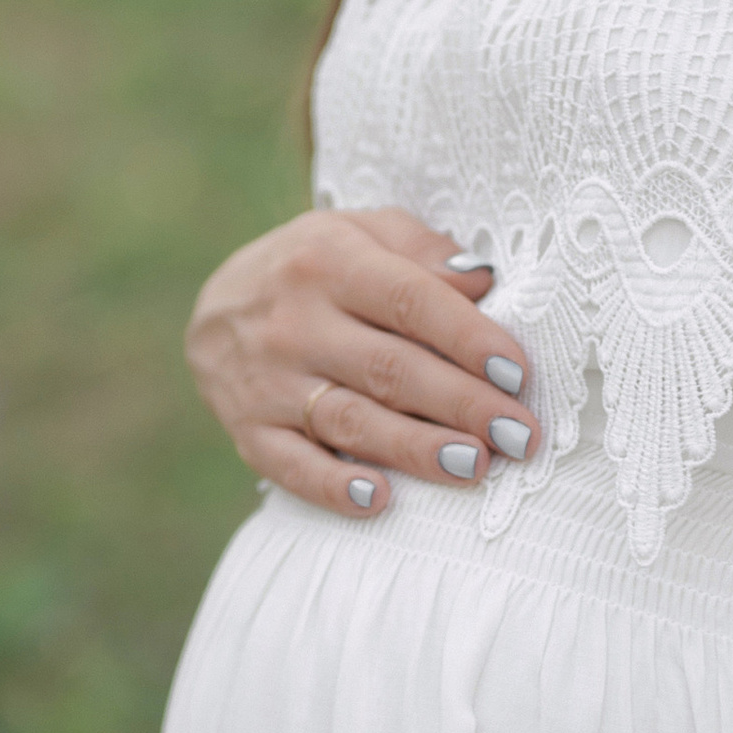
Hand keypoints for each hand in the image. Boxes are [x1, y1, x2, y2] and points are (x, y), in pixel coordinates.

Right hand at [185, 206, 534, 519]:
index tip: (518, 372)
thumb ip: (421, 249)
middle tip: (519, 435)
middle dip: (462, 404)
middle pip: (389, 368)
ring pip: (349, 420)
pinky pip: (291, 466)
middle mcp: (294, 322)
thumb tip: (482, 280)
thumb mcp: (359, 231)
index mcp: (329, 262)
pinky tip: (380, 500)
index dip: (467, 338)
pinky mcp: (249, 431)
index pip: (409, 301)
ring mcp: (267, 382)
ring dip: (415, 449)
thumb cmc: (312, 268)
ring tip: (475, 466)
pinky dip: (332, 487)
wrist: (213, 307)